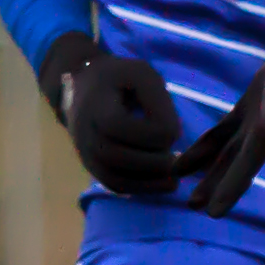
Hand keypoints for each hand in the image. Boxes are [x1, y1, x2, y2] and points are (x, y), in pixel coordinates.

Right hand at [39, 37, 180, 196]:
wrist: (85, 87)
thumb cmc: (120, 78)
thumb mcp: (143, 75)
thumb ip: (159, 101)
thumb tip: (171, 137)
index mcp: (97, 106)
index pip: (122, 127)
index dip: (153, 131)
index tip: (172, 127)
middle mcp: (86, 133)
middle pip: (117, 157)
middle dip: (154, 162)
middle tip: (179, 160)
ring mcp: (86, 153)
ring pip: (115, 178)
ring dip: (149, 182)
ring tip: (175, 179)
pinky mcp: (93, 166)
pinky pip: (114, 185)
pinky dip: (140, 189)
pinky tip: (162, 183)